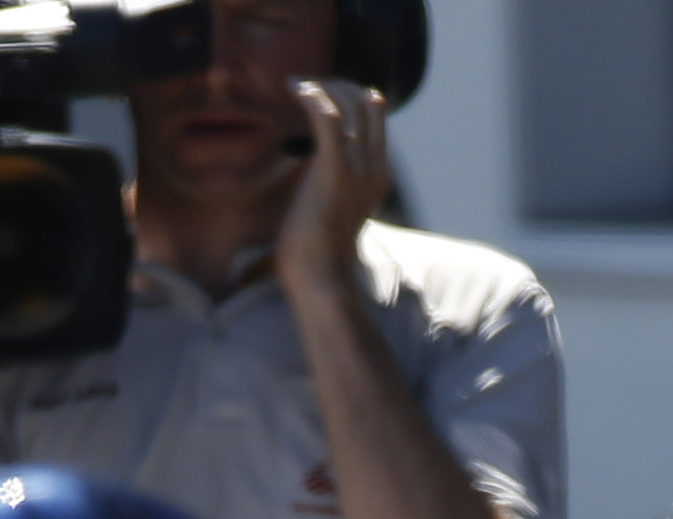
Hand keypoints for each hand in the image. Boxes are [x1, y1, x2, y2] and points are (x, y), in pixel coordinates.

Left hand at [279, 76, 390, 287]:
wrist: (319, 279)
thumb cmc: (314, 253)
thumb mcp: (327, 210)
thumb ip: (326, 182)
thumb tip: (306, 166)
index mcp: (377, 177)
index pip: (375, 119)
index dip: (351, 97)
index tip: (321, 93)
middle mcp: (374, 169)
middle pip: (368, 104)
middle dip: (338, 85)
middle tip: (306, 86)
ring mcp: (359, 169)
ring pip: (351, 105)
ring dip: (323, 87)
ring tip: (297, 85)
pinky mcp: (335, 171)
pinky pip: (329, 118)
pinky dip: (313, 97)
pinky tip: (295, 89)